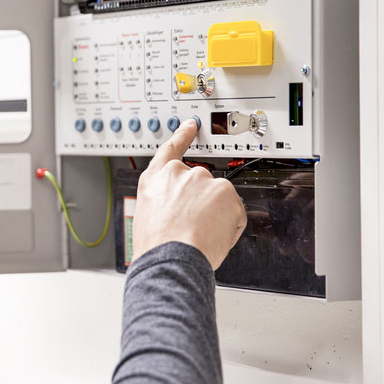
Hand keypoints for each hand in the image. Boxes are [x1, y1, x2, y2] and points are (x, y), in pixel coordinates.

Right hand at [132, 119, 246, 269]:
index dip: (183, 135)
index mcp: (156, 179)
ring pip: (219, 198)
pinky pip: (235, 212)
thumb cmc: (158, 246)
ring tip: (200, 234)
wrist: (171, 257)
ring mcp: (204, 180)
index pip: (171, 149)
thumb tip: (178, 210)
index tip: (191, 126)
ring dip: (216, 215)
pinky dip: (230, 226)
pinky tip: (213, 236)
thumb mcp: (148, 216)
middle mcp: (179, 173)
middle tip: (193, 226)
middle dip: (203, 203)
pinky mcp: (226, 192)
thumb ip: (164, 202)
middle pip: (200, 183)